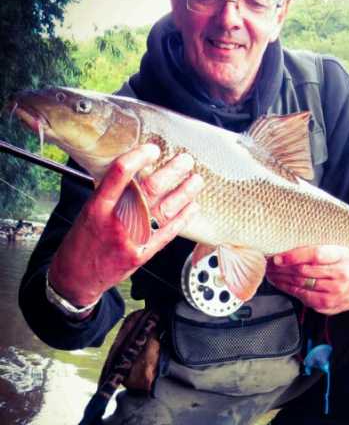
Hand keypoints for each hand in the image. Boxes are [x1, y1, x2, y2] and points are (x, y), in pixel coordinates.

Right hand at [48, 144, 202, 307]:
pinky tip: (192, 207)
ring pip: (164, 210)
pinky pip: (167, 233)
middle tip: (185, 160)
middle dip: (172, 172)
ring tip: (196, 180)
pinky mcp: (142, 255)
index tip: (153, 149)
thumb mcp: (89, 210)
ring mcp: (131, 239)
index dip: (139, 158)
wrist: (77, 275)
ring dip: (184, 193)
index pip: (119, 174)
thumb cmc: (84, 238)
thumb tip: (135, 169)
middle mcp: (116, 222)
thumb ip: (111, 194)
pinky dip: (182, 218)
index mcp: (98, 206)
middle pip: (150, 190)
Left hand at [266, 245, 348, 315]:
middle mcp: (341, 274)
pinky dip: (286, 287)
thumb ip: (318, 245)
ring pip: (300, 283)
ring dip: (280, 276)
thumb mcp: (337, 250)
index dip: (294, 256)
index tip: (278, 256)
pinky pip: (301, 295)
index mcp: (343, 255)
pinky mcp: (326, 304)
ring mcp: (335, 291)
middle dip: (282, 266)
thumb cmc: (342, 264)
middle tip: (267, 261)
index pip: (316, 254)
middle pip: (304, 270)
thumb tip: (287, 240)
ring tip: (270, 270)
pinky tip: (278, 281)